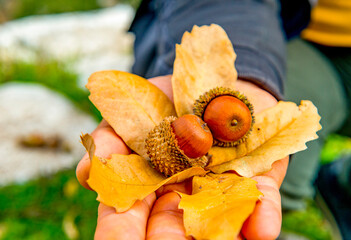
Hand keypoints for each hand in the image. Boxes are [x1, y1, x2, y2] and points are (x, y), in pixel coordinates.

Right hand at [76, 75, 288, 239]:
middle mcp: (184, 196)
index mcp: (150, 186)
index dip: (122, 232)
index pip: (130, 219)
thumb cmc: (163, 100)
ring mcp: (221, 189)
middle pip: (173, 228)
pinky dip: (262, 213)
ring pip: (218, 222)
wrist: (209, 80)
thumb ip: (109, 140)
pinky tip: (261, 231)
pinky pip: (261, 199)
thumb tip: (88, 172)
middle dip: (167, 238)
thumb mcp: (130, 113)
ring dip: (216, 235)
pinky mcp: (256, 177)